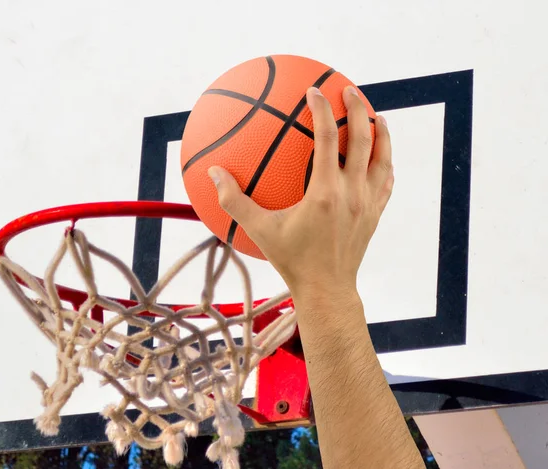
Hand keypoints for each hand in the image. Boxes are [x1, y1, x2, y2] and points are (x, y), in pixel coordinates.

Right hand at [208, 86, 392, 295]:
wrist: (327, 290)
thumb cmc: (292, 260)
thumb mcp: (260, 231)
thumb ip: (234, 201)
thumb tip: (212, 173)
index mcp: (325, 192)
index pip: (327, 139)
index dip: (321, 110)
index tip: (313, 91)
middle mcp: (352, 193)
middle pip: (363, 140)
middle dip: (357, 109)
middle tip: (349, 89)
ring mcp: (368, 204)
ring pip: (382, 158)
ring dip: (381, 133)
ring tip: (376, 116)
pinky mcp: (375, 215)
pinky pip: (386, 182)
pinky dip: (385, 163)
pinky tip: (382, 156)